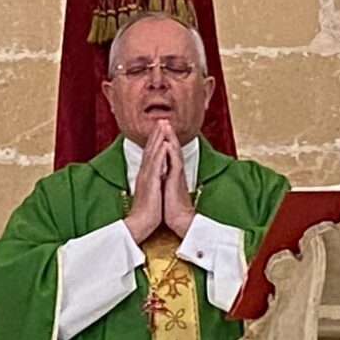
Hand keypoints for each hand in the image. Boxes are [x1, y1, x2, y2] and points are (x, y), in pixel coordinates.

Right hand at [123, 125, 166, 243]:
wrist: (139, 224)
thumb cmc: (146, 212)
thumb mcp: (150, 193)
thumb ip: (152, 182)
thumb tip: (156, 176)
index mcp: (145, 176)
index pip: (150, 154)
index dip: (155, 140)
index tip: (159, 129)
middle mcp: (145, 173)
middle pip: (150, 149)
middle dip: (156, 134)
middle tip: (161, 119)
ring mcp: (147, 177)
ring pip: (152, 153)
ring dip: (157, 138)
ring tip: (162, 125)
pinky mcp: (151, 183)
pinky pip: (156, 165)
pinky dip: (159, 153)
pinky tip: (164, 143)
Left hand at [159, 121, 194, 238]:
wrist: (180, 221)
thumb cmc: (172, 208)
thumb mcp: (166, 189)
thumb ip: (164, 179)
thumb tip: (160, 173)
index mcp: (172, 173)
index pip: (168, 152)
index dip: (164, 139)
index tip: (159, 128)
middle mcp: (175, 171)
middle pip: (172, 148)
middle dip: (167, 133)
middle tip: (163, 119)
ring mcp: (177, 175)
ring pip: (174, 152)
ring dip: (170, 138)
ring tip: (166, 125)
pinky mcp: (176, 182)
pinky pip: (175, 164)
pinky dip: (171, 153)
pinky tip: (168, 143)